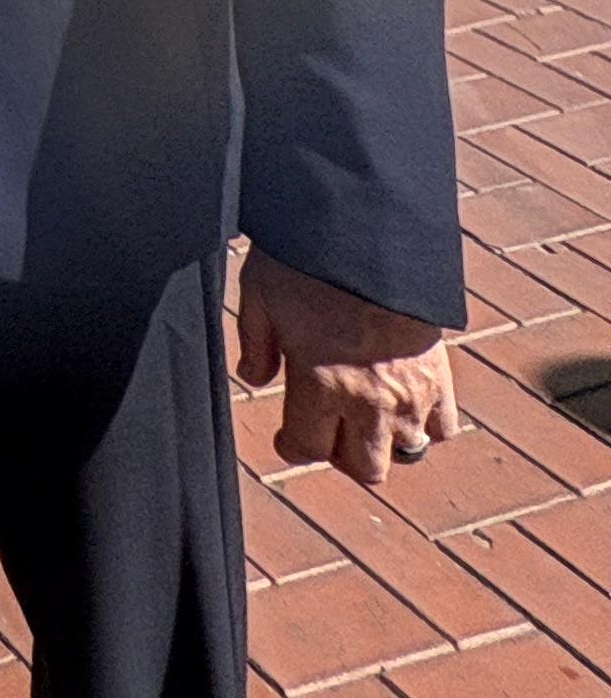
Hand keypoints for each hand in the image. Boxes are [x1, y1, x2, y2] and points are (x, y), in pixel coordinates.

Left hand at [235, 245, 460, 489]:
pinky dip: (427, 423)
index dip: (292, 446)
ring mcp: (410, 391)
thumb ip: (254, 342)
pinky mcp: (440, 374)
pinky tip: (406, 403)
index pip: (307, 449)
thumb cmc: (308, 257)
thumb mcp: (259, 293)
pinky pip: (443, 426)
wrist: (371, 229)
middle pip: (364, 468)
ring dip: (385, 442)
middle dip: (341, 455)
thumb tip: (253, 378)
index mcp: (318, 384)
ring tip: (368, 417)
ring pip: (406, 453)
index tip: (287, 437)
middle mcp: (368, 400)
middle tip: (328, 428)